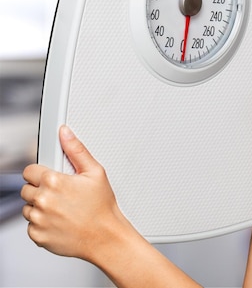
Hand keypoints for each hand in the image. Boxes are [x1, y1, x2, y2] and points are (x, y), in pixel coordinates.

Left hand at [21, 126, 129, 260]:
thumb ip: (76, 150)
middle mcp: (42, 200)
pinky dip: (42, 224)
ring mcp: (38, 219)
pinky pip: (31, 226)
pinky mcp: (37, 235)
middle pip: (26, 189)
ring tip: (62, 209)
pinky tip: (60, 221)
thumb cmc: (102, 207)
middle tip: (61, 195)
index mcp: (54, 182)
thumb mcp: (95, 172)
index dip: (41, 173)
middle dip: (41, 190)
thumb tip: (65, 133)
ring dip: (40, 207)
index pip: (29, 171)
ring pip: (28, 208)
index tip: (51, 179)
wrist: (105, 236)